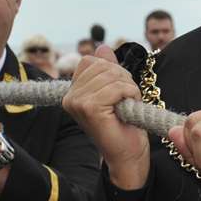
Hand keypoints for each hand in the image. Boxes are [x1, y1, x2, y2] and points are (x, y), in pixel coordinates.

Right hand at [62, 46, 151, 188]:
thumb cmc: (123, 125)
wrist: (128, 154)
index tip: (119, 91)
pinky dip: (130, 94)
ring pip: (111, 75)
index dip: (112, 70)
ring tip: (127, 105)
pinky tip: (128, 108)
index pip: (91, 60)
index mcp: (72, 92)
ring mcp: (77, 103)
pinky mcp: (90, 108)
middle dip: (122, 78)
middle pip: (102, 65)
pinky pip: (116, 87)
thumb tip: (102, 46)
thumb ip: (107, 69)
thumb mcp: (115, 90)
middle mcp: (70, 96)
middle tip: (126, 99)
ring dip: (128, 87)